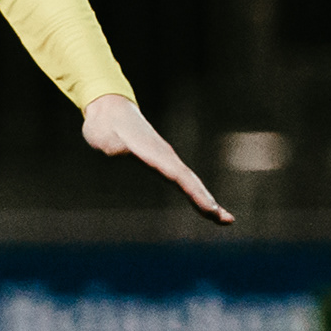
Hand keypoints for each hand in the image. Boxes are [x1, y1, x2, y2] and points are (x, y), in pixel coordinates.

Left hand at [82, 93, 232, 222]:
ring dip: (207, 201)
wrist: (110, 110)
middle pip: (190, 182)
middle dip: (208, 201)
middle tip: (227, 220)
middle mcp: (165, 156)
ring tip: (224, 220)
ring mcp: (166, 159)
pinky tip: (206, 209)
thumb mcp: (103, 135)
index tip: (209, 208)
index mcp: (153, 153)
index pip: (178, 176)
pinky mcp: (162, 163)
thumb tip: (116, 150)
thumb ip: (111, 144)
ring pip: (190, 183)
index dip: (194, 193)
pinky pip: (183, 182)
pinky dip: (196, 196)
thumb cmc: (105, 125)